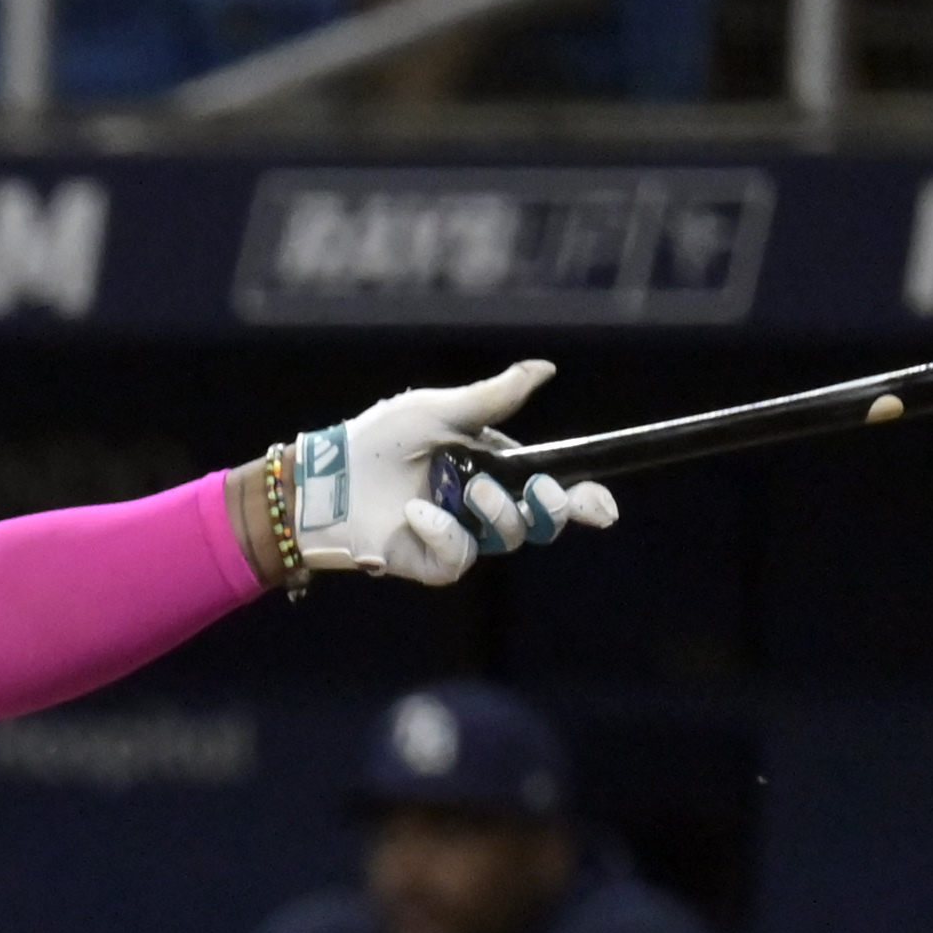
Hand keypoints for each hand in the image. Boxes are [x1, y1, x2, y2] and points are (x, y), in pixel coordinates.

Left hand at [277, 364, 617, 588]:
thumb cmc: (379, 440)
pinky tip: (417, 514)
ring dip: (496, 512)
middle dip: (552, 508)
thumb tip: (546, 369)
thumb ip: (495, 397)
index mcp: (493, 469)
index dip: (583, 501)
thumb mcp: (441, 411)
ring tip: (468, 492)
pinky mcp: (432, 563)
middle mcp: (481, 507)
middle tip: (542, 492)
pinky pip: (459, 557)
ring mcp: (458, 537)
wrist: (328, 477)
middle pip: (540, 522)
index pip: (550, 488)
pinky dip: (443, 532)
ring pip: (506, 538)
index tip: (604, 508)